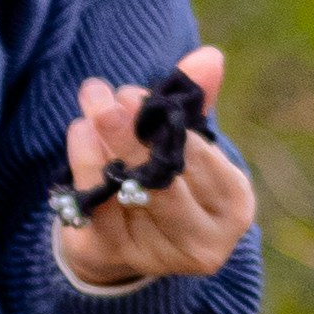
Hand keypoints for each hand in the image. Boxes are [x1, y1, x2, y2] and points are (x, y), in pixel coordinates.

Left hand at [53, 42, 256, 289]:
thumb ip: (196, 101)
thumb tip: (210, 56)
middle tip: (100, 93)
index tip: (135, 94)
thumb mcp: (185, 142)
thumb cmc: (168, 179)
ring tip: (90, 107)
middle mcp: (204, 239)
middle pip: (163, 179)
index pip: (199, 157)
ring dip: (102, 142)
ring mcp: (159, 255)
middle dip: (128, 132)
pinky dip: (85, 165)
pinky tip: (80, 133)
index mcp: (234, 204)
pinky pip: (95, 207)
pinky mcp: (115, 257)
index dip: (166, 123)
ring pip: (125, 190)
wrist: (128, 238)